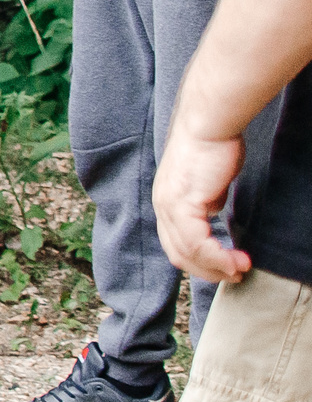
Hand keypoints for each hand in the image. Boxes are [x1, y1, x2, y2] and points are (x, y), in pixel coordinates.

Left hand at [155, 124, 252, 282]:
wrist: (208, 126)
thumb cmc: (212, 148)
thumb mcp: (208, 182)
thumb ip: (206, 200)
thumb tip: (212, 212)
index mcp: (165, 202)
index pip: (176, 243)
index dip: (200, 261)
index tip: (226, 267)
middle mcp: (162, 206)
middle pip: (178, 254)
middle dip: (208, 270)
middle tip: (235, 275)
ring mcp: (169, 205)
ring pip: (187, 252)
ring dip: (216, 267)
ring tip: (240, 269)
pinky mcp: (182, 203)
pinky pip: (197, 243)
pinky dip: (218, 257)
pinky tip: (236, 259)